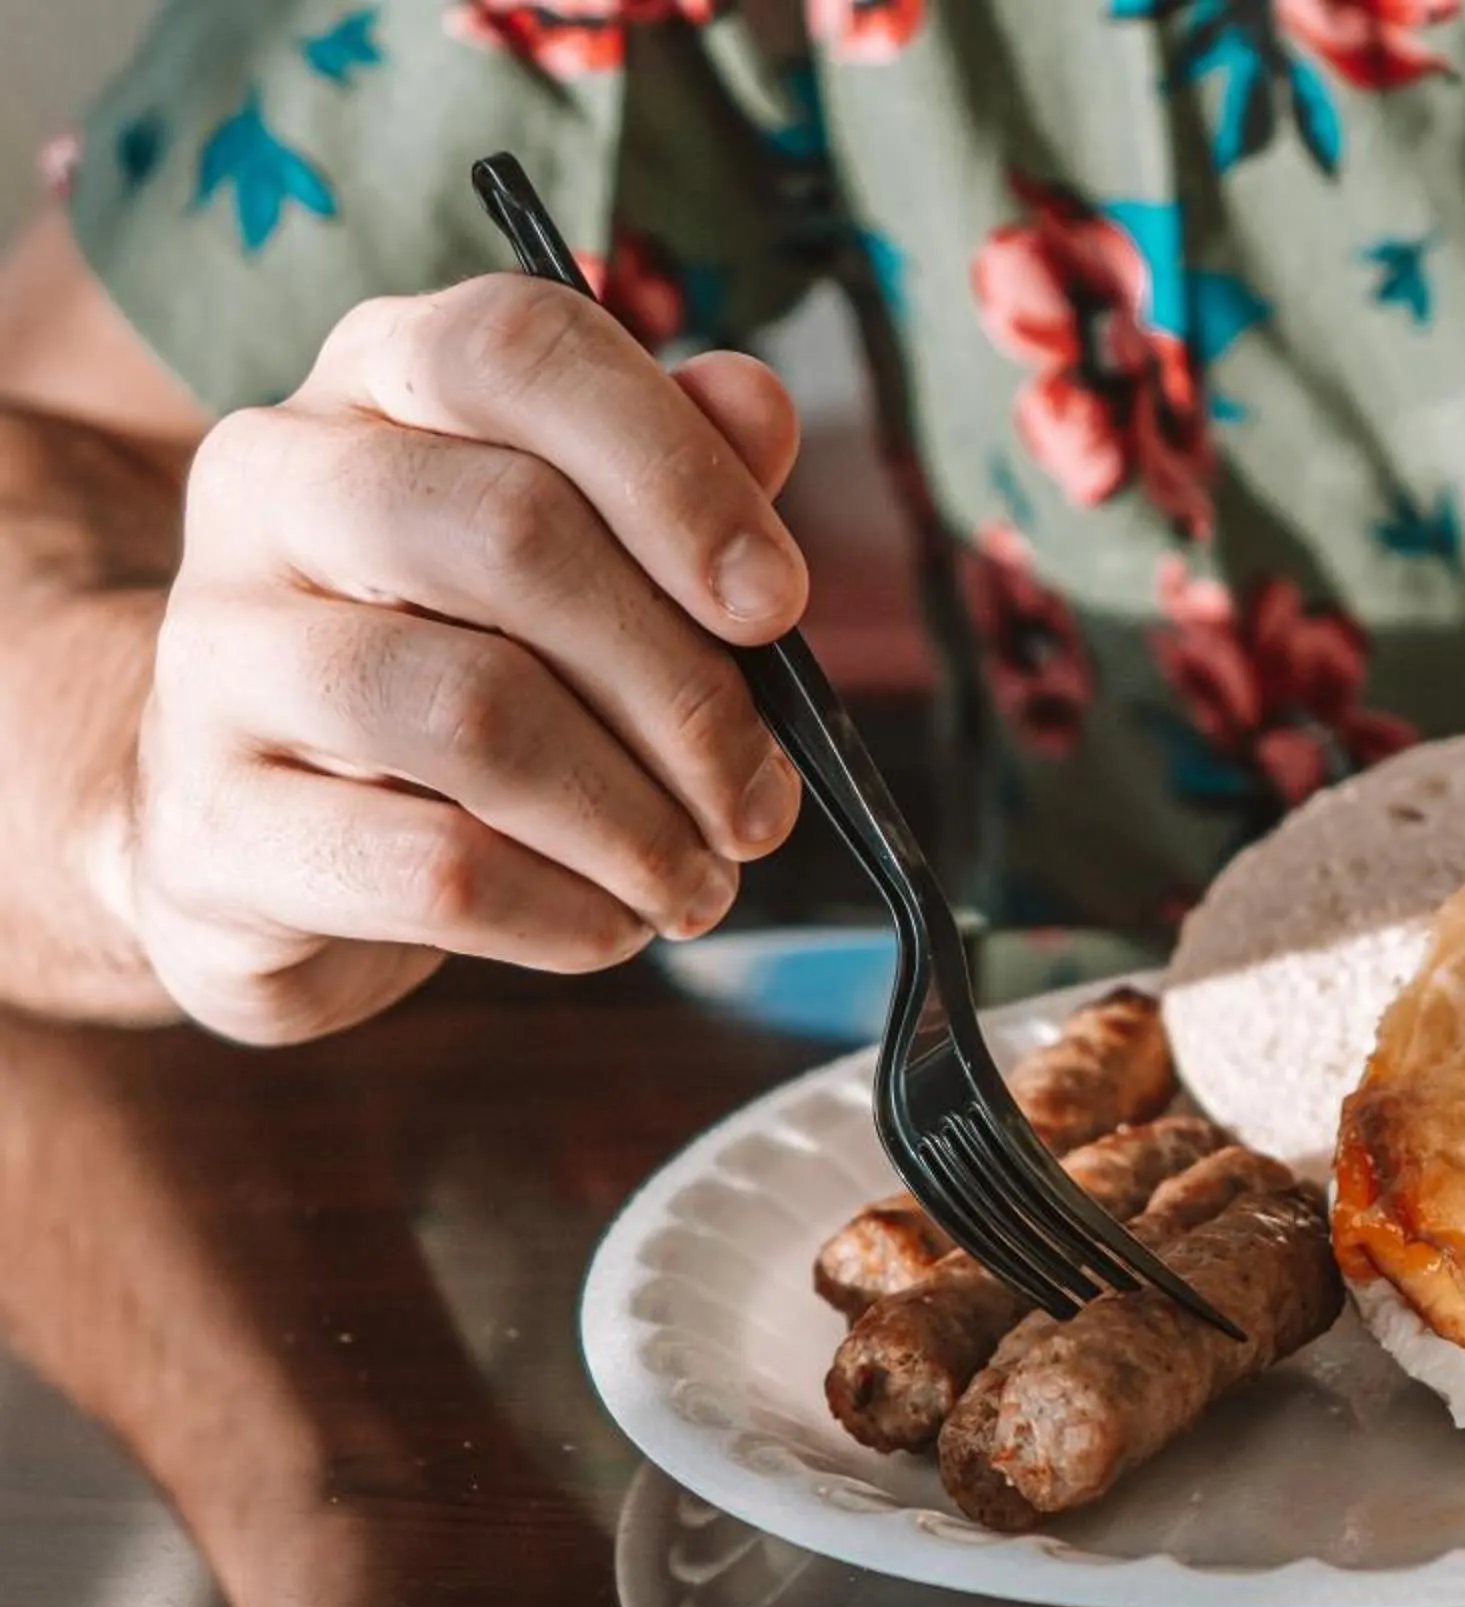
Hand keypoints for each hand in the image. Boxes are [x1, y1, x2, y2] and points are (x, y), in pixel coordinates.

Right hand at [132, 276, 809, 1042]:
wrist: (267, 837)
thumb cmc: (466, 661)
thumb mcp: (583, 550)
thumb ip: (677, 472)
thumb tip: (758, 406)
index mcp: (379, 379)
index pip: (518, 347)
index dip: (676, 472)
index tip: (776, 605)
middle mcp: (272, 482)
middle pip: (510, 530)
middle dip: (684, 688)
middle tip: (760, 799)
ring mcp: (216, 650)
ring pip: (472, 708)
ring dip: (633, 819)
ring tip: (698, 881)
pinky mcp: (213, 822)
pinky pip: (429, 864)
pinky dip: (560, 908)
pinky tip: (610, 925)